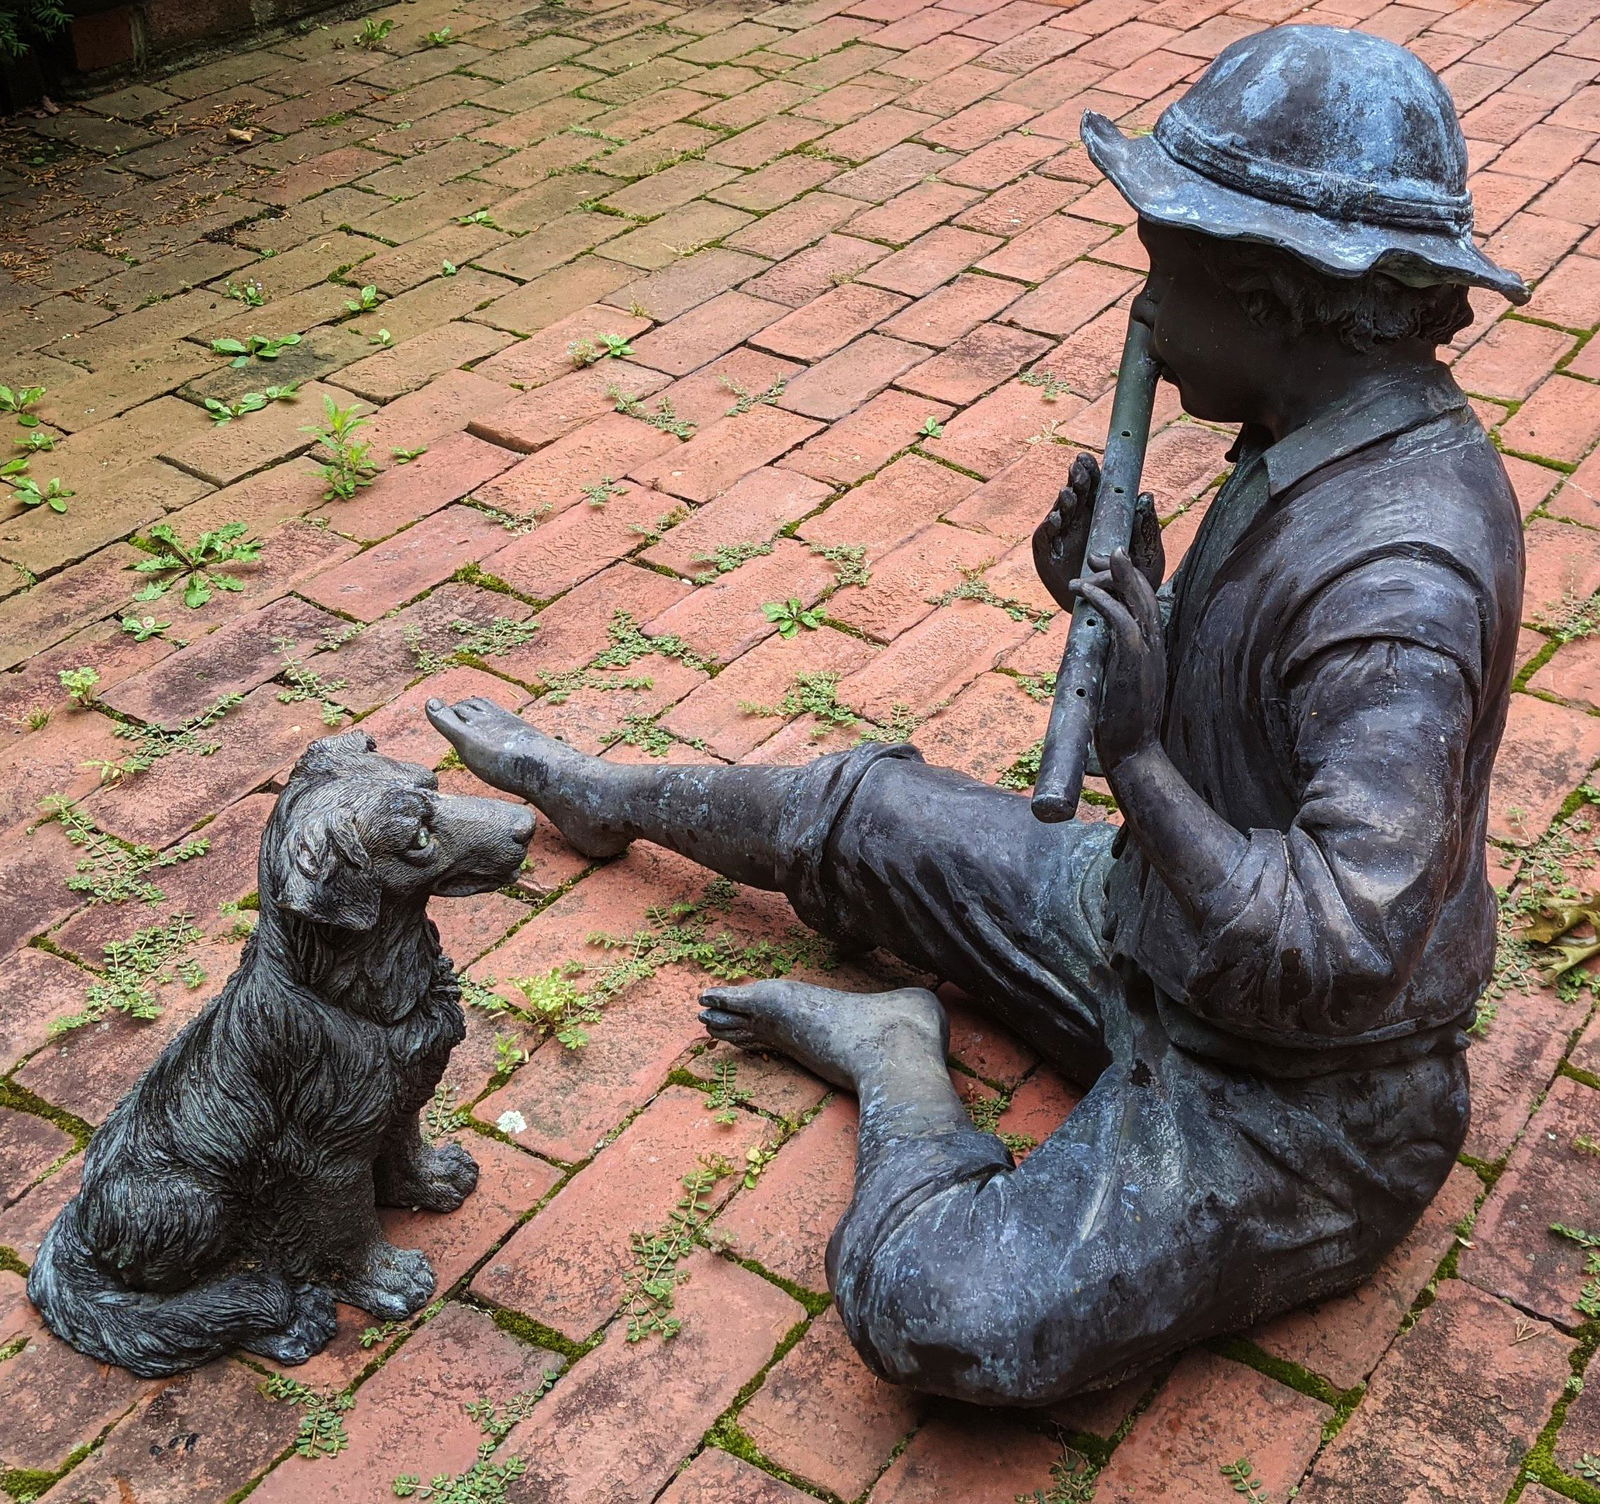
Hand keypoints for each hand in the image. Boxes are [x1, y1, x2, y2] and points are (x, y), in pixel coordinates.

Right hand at [1033, 453, 1163, 612]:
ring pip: (1059, 513)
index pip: (1094, 487)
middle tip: (1077, 471)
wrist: (1119, 613)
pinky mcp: (1050, 558)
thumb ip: (1146, 526)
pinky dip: (1049, 527)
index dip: (1089, 471)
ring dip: (1063, 502)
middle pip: (1074, 495)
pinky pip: (1046, 539)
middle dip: (1074, 480)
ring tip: (1069, 495)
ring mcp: (1063, 539)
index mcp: (1102, 515)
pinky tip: (1057, 519)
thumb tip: (1146, 495)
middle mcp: (1080, 523)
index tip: (1087, 458)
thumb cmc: (1135, 580)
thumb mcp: (1147, 552)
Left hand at [1070, 548, 1166, 772]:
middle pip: (1145, 594)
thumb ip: (1115, 662)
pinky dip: (1106, 602)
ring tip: (1094, 561)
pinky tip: (1087, 591)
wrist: (1134, 755)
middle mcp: (1155, 646)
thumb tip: (1098, 649)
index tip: (1104, 571)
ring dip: (1116, 576)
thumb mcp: (1120, 685)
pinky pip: (1123, 622)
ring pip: (1139, 601)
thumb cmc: (1124, 726)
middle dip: (1121, 569)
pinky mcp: (1134, 663)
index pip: (1146, 604)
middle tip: (1098, 555)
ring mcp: (1148, 654)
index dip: (1128, 581)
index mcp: (1153, 649)